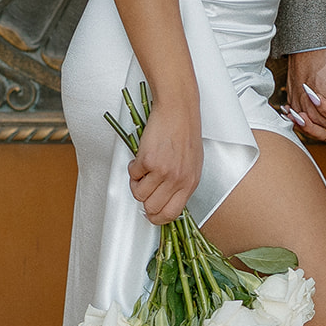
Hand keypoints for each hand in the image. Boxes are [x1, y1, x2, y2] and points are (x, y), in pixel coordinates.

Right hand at [128, 96, 203, 223]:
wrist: (178, 108)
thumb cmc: (184, 131)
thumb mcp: (192, 162)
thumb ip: (182, 183)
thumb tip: (167, 200)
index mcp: (190, 182)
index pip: (171, 214)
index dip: (157, 216)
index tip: (150, 211)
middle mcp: (178, 179)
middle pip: (152, 208)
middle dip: (144, 199)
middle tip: (145, 186)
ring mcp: (163, 171)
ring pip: (139, 194)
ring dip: (137, 182)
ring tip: (144, 168)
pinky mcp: (149, 160)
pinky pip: (133, 175)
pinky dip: (133, 168)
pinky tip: (142, 156)